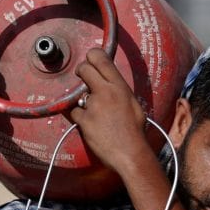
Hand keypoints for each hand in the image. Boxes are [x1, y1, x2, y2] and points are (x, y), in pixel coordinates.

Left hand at [70, 48, 151, 173]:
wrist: (130, 153)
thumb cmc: (135, 131)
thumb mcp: (133, 104)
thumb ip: (120, 91)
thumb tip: (110, 84)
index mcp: (120, 87)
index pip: (102, 59)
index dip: (92, 55)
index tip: (89, 60)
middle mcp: (106, 92)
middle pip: (85, 68)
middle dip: (81, 71)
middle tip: (82, 78)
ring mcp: (93, 105)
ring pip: (77, 93)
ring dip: (82, 101)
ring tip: (94, 114)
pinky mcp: (84, 120)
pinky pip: (74, 112)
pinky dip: (79, 117)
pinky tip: (90, 125)